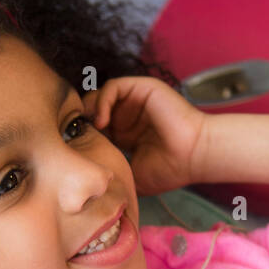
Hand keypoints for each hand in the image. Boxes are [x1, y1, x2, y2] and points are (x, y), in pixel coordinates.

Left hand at [82, 76, 208, 196]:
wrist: (194, 157)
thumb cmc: (169, 170)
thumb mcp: (131, 175)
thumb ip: (112, 171)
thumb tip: (90, 181)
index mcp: (125, 134)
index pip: (95, 128)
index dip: (82, 136)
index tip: (74, 150)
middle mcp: (129, 116)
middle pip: (93, 109)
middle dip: (81, 121)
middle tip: (74, 137)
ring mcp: (136, 101)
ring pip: (100, 96)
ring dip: (90, 110)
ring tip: (90, 129)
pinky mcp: (142, 88)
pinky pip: (112, 87)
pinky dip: (102, 101)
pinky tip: (102, 121)